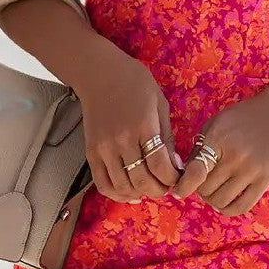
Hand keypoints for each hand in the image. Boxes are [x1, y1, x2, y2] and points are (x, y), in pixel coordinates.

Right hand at [75, 42, 181, 203]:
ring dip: (140, 193)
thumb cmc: (134, 84)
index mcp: (143, 126)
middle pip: (142, 180)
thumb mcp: (159, 104)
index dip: (172, 178)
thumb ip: (167, 136)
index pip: (159, 165)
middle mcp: (122, 140)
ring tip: (150, 187)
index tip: (177, 177)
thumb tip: (174, 164)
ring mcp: (104, 148)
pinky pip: (102, 183)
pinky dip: (116, 194)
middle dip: (159, 189)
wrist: (99, 74)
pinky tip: (130, 193)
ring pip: (123, 186)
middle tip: (166, 186)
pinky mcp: (91, 152)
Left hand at [172, 79, 268, 215]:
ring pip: (220, 200)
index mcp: (218, 140)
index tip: (178, 191)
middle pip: (205, 189)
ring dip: (212, 199)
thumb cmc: (241, 118)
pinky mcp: (265, 180)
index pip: (195, 172)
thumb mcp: (215, 124)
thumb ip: (198, 148)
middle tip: (202, 182)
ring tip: (214, 190)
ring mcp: (251, 170)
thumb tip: (183, 174)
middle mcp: (235, 157)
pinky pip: (241, 206)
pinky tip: (224, 202)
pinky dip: (228, 209)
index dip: (183, 186)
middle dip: (199, 188)